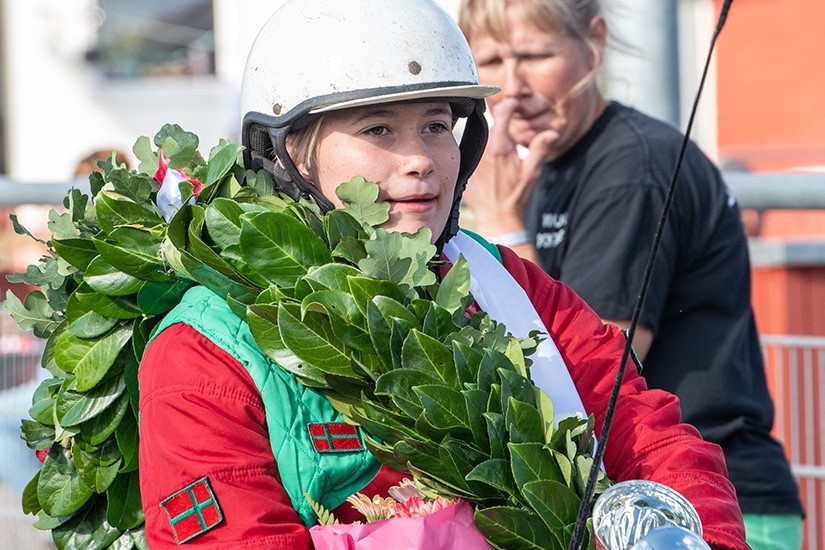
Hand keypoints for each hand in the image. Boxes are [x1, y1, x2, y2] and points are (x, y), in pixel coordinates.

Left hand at [462, 98, 559, 236]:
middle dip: (501, 119)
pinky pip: (474, 150)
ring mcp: (473, 157)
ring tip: (501, 143)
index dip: (509, 104)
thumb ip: (541, 148)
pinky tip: (489, 160)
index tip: (514, 105)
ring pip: (481, 135)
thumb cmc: (515, 197)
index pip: (501, 111)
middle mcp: (483, 150)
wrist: (496, 218)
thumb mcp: (531, 172)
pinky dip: (482, 149)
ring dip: (491, 135)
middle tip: (510, 122)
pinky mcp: (468, 166)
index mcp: (500, 147)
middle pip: (490, 122)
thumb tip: (553, 131)